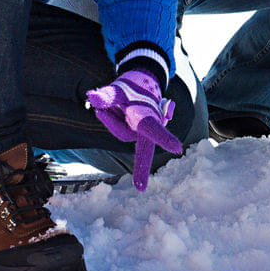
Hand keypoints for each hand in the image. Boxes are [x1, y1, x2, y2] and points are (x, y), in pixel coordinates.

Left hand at [86, 69, 182, 190]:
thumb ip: (108, 95)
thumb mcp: (121, 88)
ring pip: (118, 129)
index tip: (177, 149)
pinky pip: (115, 126)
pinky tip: (109, 107)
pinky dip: (110, 115)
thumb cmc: (134, 86)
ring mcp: (138, 131)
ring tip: (111, 101)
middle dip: (141, 167)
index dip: (164, 139)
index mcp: (148, 118)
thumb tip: (92, 99)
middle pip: (137, 144)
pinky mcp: (131, 131)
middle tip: (141, 189)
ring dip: (111, 115)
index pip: (154, 129)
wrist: (142, 81)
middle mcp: (145, 128)